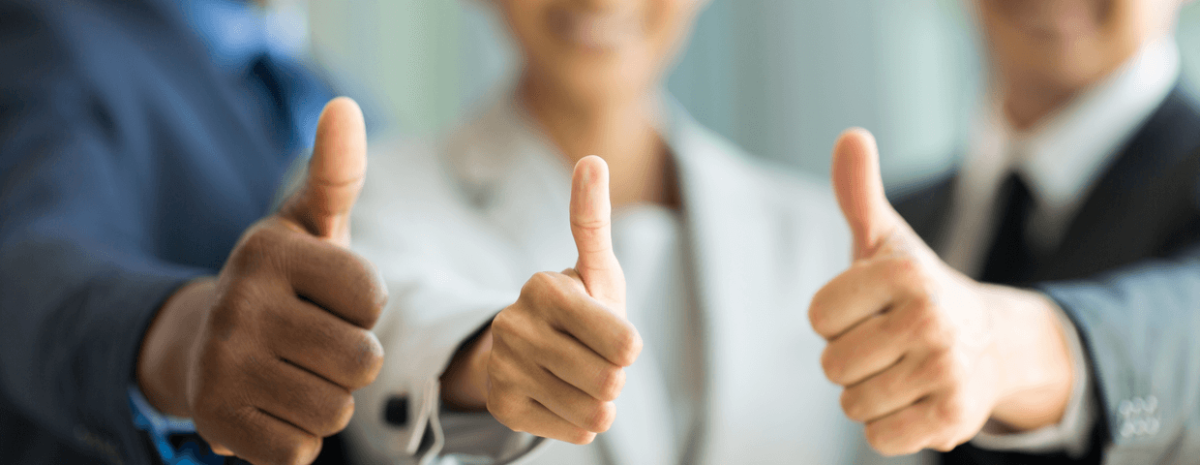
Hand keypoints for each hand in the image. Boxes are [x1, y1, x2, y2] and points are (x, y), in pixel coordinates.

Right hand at [136, 97, 386, 464]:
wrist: (203, 344)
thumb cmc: (286, 281)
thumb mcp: (311, 224)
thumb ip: (336, 172)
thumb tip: (344, 108)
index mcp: (268, 251)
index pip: (372, 300)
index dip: (364, 307)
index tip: (330, 298)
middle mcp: (237, 305)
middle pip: (361, 362)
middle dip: (352, 360)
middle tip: (314, 342)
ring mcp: (221, 367)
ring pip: (336, 411)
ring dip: (329, 400)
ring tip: (294, 372)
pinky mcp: (215, 424)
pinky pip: (301, 451)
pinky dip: (298, 438)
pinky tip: (272, 406)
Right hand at [441, 156, 641, 444]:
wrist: (527, 350)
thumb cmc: (579, 306)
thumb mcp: (595, 268)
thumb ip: (593, 221)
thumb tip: (591, 160)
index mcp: (545, 288)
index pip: (624, 345)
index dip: (629, 347)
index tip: (615, 336)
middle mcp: (515, 325)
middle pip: (610, 380)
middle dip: (615, 375)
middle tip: (595, 357)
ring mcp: (504, 367)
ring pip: (593, 411)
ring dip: (600, 401)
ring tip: (580, 377)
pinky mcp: (501, 406)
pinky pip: (573, 431)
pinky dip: (580, 421)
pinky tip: (563, 397)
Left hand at [808, 129, 1073, 454]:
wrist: (990, 346)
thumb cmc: (915, 291)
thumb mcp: (885, 240)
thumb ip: (858, 192)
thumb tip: (851, 135)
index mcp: (905, 272)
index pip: (819, 315)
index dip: (834, 319)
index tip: (866, 310)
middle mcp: (930, 318)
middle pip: (832, 363)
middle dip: (850, 359)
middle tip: (887, 344)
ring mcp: (944, 370)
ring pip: (851, 403)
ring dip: (867, 394)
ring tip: (901, 371)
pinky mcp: (951, 420)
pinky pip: (878, 438)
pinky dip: (887, 428)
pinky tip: (913, 401)